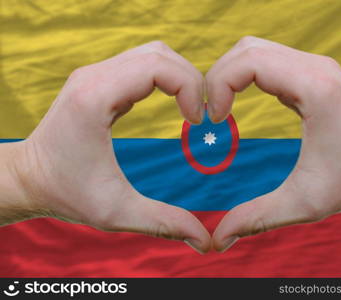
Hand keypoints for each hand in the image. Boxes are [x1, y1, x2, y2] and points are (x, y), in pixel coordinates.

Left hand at [10, 41, 210, 253]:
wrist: (29, 178)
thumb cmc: (66, 193)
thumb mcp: (117, 212)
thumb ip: (163, 223)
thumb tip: (204, 240)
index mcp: (96, 98)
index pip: (157, 66)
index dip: (190, 88)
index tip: (196, 121)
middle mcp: (93, 77)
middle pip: (159, 54)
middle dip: (191, 79)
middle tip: (200, 115)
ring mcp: (94, 74)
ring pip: (152, 53)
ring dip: (179, 76)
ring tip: (190, 109)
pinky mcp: (98, 80)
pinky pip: (141, 63)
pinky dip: (165, 77)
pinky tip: (172, 103)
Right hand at [207, 36, 340, 251]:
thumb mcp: (302, 204)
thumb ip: (256, 219)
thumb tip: (217, 240)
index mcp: (315, 89)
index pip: (250, 61)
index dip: (219, 85)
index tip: (215, 119)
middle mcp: (314, 67)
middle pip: (246, 49)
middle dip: (216, 77)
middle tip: (210, 113)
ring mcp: (313, 65)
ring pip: (253, 49)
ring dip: (228, 73)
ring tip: (221, 107)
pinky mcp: (309, 71)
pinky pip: (265, 58)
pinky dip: (242, 74)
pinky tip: (238, 101)